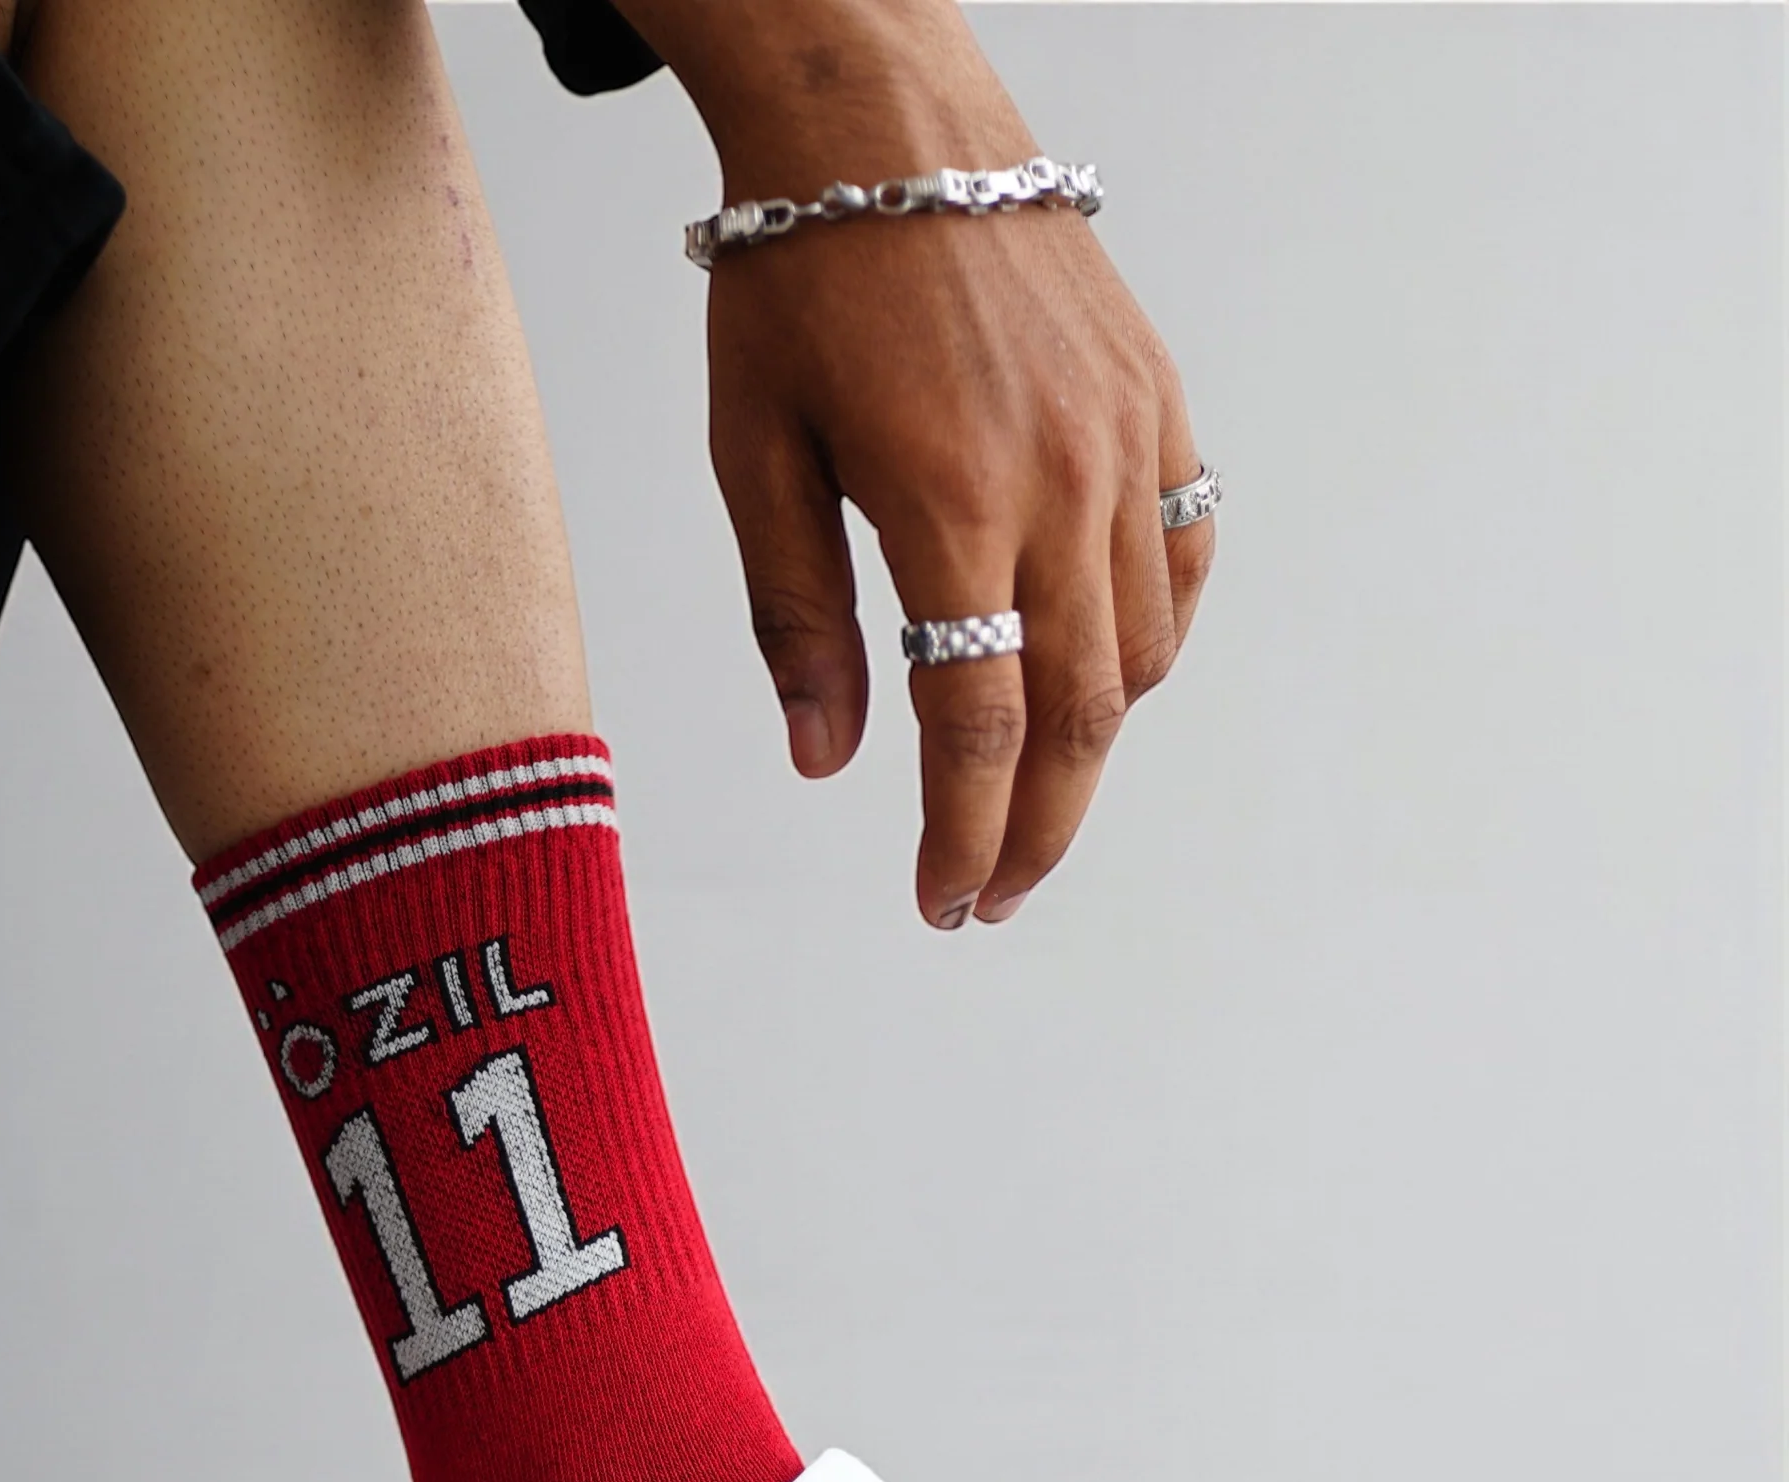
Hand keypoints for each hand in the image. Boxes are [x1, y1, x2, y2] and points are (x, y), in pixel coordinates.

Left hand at [624, 0, 1214, 926]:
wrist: (889, 118)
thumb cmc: (800, 281)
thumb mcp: (757, 454)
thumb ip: (797, 617)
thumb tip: (824, 762)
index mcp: (948, 500)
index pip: (980, 723)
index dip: (965, 834)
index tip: (942, 903)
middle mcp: (1060, 480)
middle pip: (1080, 715)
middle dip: (1038, 830)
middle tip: (992, 895)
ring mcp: (1124, 439)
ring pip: (1140, 650)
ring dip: (1092, 747)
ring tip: (1030, 792)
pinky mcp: (1156, 402)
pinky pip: (1184, 556)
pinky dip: (1154, 639)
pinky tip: (1104, 677)